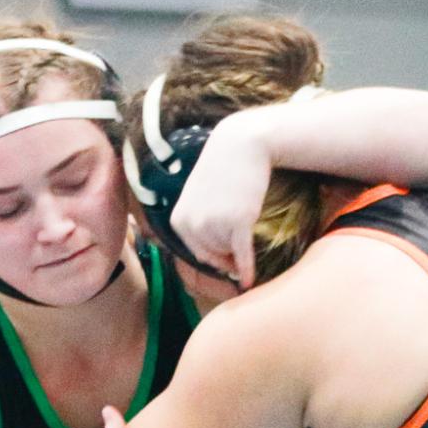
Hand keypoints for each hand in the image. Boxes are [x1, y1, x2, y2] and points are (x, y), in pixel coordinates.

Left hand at [170, 108, 274, 289]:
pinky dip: (246, 270)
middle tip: (238, 221)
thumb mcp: (197, 198)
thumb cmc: (221, 171)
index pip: (198, 253)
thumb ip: (197, 224)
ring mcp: (214, 224)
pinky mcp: (237, 222)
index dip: (215, 255)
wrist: (240, 146)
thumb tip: (211, 260)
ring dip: (239, 244)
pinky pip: (242, 255)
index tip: (227, 255)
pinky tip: (249, 282)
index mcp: (178, 220)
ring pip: (229, 253)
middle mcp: (193, 225)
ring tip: (242, 213)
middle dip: (227, 248)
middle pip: (214, 256)